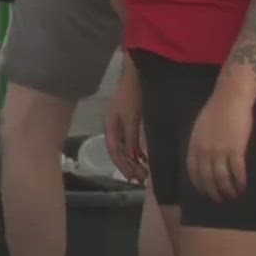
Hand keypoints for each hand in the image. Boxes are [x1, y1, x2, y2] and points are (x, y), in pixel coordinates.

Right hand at [105, 62, 146, 182]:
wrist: (135, 76)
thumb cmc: (132, 96)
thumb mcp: (132, 118)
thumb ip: (131, 137)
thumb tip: (133, 157)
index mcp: (110, 127)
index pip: (114, 152)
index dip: (123, 166)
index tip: (133, 178)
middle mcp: (113, 127)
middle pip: (119, 152)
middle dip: (129, 166)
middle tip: (141, 179)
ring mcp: (120, 124)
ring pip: (125, 148)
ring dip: (133, 160)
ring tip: (144, 172)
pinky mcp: (128, 121)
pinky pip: (130, 141)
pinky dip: (137, 151)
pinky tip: (145, 157)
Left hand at [186, 85, 254, 202]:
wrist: (230, 99)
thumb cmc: (215, 110)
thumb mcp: (200, 128)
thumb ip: (200, 144)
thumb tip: (204, 158)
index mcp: (194, 145)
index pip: (193, 171)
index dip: (198, 184)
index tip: (203, 192)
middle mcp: (205, 151)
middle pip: (207, 177)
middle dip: (213, 191)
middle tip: (219, 200)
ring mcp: (220, 151)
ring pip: (222, 178)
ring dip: (227, 190)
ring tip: (232, 196)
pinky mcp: (236, 150)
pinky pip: (237, 171)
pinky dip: (240, 181)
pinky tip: (242, 186)